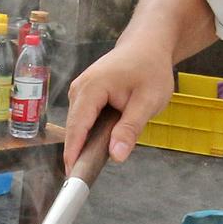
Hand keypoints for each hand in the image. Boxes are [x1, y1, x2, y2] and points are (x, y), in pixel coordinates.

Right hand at [64, 36, 175, 167]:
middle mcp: (78, 90)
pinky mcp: (83, 95)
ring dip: (85, 143)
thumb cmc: (150, 69)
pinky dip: (89, 133)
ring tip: (95, 163)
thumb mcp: (147, 101)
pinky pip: (83, 120)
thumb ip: (130, 129)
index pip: (76, 128)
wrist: (147, 45)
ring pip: (77, 126)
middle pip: (73, 129)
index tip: (72, 178)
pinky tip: (100, 144)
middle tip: (86, 177)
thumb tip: (116, 155)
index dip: (74, 155)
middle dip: (79, 153)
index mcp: (91, 88)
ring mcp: (79, 92)